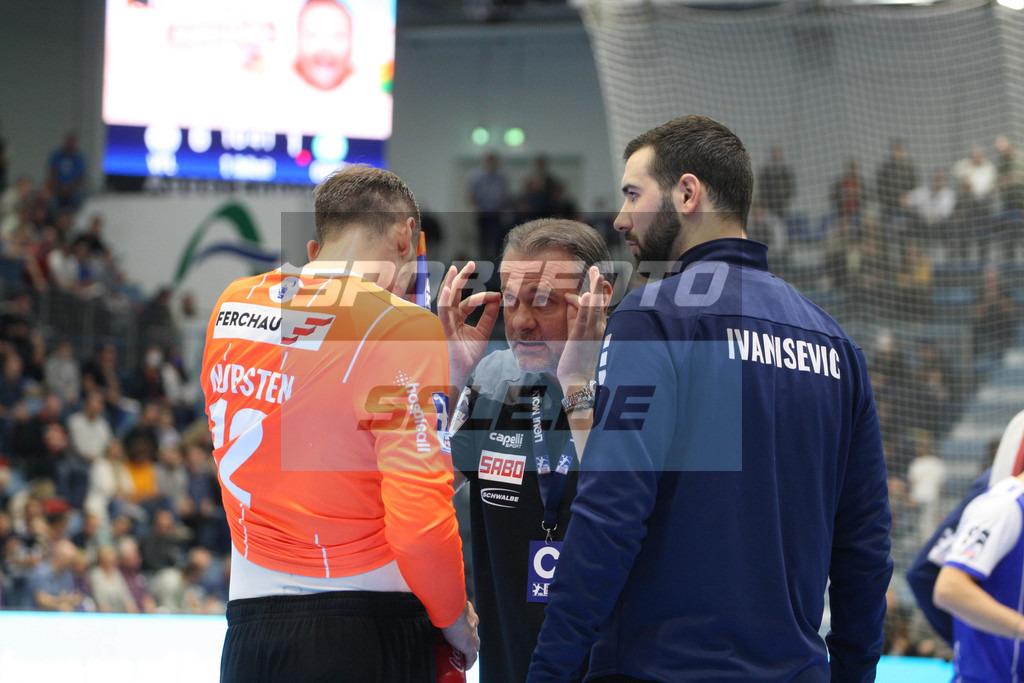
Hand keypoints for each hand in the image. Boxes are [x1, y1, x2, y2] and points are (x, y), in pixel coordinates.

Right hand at [439, 262, 500, 389]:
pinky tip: (449, 288)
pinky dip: (445, 300)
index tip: (498, 295)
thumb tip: (498, 298)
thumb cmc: (467, 357)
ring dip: (452, 283)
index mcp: (458, 319)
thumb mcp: (482, 333)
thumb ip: (489, 316)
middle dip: (461, 278)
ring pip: (447, 298)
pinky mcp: (442, 328)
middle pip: (454, 294)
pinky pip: (442, 312)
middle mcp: (449, 318)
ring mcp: (444, 322)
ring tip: (457, 268)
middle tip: (470, 263)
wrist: (460, 374)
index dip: (483, 297)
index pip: (469, 302)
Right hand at [441, 600, 479, 669]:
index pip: (471, 622)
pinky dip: (469, 662)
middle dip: (470, 640)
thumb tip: (429, 604)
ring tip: (462, 655)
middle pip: (475, 635)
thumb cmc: (445, 602)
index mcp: (469, 612)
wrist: (450, 608)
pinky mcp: (469, 646)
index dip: (467, 627)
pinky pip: (471, 658)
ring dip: (469, 651)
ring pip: (475, 646)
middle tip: (461, 644)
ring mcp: (472, 635)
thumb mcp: (445, 603)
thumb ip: (440, 604)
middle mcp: (473, 623)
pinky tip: (465, 666)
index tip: (461, 630)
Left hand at [557, 265, 608, 392]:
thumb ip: (574, 316)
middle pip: (600, 301)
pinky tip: (587, 295)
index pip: (599, 304)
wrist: (578, 380)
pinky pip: (585, 319)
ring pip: (595, 307)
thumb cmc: (577, 360)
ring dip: (596, 290)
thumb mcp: (576, 334)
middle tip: (597, 268)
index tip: (594, 275)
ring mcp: (591, 332)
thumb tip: (571, 299)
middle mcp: (598, 328)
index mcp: (598, 327)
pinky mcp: (582, 338)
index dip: (596, 290)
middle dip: (598, 284)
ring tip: (597, 274)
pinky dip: (587, 306)